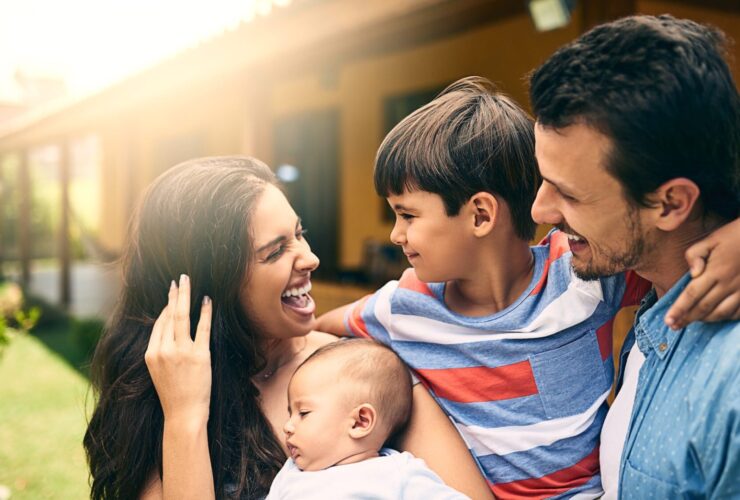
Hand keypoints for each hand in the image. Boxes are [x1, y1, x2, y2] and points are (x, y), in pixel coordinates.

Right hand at [145, 274, 212, 426]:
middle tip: (179, 279)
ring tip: (188, 282)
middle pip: (169, 315)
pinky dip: (205, 311)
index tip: (172, 295)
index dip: (166, 308)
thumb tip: (167, 334)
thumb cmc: (173, 396)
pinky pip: (202, 328)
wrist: (183, 415)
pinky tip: (207, 300)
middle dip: (174, 294)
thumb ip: (160, 353)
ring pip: (182, 317)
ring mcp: (181, 352)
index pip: (158, 324)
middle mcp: (164, 350)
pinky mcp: (199, 356)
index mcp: (151, 354)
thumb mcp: (157, 372)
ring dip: (185, 296)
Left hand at [666, 219, 739, 328]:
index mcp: (715, 271)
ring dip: (705, 320)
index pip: (692, 294)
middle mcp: (728, 284)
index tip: (668, 321)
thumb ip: (695, 254)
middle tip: (674, 326)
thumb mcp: (711, 239)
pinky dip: (726, 317)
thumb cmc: (734, 236)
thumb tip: (692, 274)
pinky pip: (738, 312)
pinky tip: (716, 317)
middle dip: (687, 318)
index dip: (679, 309)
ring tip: (691, 321)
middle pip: (704, 307)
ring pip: (721, 313)